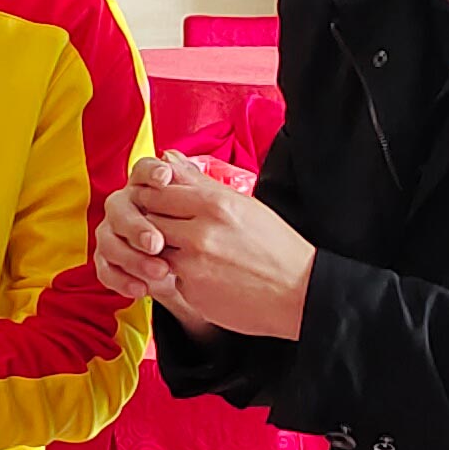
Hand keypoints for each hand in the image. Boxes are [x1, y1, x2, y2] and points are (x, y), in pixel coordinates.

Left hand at [101, 155, 313, 339]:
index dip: (153, 195)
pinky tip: (205, 274)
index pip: (157, 191)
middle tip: (170, 226)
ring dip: (162, 248)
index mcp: (215, 204)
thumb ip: (199, 182)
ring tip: (190, 250)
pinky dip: (179, 274)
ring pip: (154, 249)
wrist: (299, 292)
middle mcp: (200, 232)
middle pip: (149, 218)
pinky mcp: (191, 292)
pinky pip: (170, 276)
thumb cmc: (274, 245)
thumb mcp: (242, 204)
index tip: (158, 200)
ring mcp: (193, 265)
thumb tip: (167, 157)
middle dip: (152, 221)